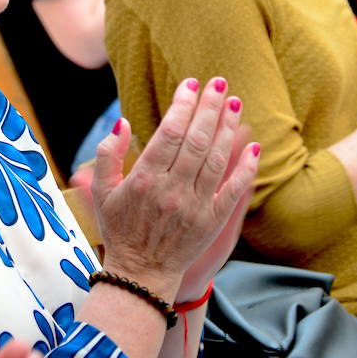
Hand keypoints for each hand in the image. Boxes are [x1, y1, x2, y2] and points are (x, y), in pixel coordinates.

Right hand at [91, 78, 258, 298]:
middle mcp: (172, 191)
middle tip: (219, 83)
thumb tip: (123, 122)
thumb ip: (108, 155)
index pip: (169, 132)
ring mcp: (195, 207)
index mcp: (144, 180)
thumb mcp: (103, 192)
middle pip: (196, 140)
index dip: (182, 105)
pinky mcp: (213, 221)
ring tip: (235, 103)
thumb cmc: (120, 229)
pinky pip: (233, 190)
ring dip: (228, 129)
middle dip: (210, 107)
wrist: (141, 274)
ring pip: (216, 159)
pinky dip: (245, 168)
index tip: (190, 84)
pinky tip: (252, 146)